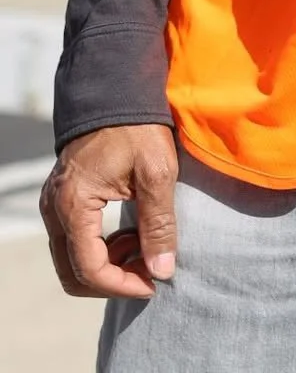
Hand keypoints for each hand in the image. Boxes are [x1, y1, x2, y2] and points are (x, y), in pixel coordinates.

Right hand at [40, 124, 177, 298]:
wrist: (116, 87)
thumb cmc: (137, 127)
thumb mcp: (156, 173)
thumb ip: (158, 225)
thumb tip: (163, 271)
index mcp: (73, 205)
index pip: (89, 269)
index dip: (122, 285)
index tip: (154, 283)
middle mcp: (55, 208)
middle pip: (73, 273)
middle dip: (112, 280)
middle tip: (148, 270)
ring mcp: (54, 202)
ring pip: (72, 258)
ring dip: (107, 264)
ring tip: (143, 246)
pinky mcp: (62, 196)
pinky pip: (74, 239)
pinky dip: (100, 247)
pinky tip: (129, 232)